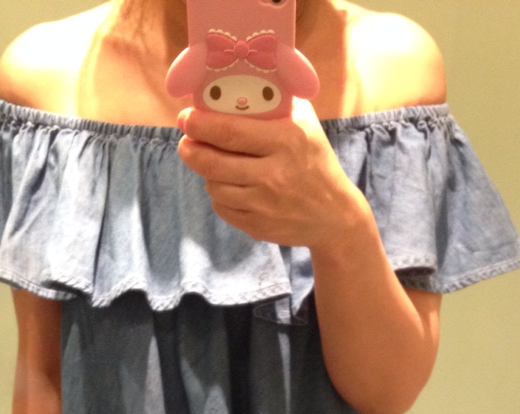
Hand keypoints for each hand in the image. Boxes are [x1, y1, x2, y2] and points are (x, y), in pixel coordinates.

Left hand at [176, 98, 357, 247]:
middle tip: (186, 142)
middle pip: (213, 162)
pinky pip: (222, 209)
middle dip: (191, 150)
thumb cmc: (315, 161)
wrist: (333, 214)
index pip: (230, 131)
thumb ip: (276, 102)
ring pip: (214, 187)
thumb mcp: (305, 125)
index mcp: (285, 141)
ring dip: (208, 174)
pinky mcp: (257, 227)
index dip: (200, 124)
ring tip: (214, 164)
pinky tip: (230, 187)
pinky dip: (220, 197)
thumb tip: (237, 82)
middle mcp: (273, 175)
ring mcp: (264, 205)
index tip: (186, 118)